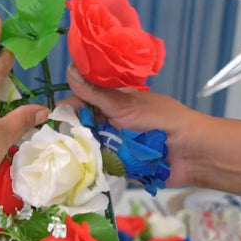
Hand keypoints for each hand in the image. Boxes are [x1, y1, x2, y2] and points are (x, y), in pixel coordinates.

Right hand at [60, 64, 208, 186]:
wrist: (189, 152)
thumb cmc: (160, 121)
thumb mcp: (124, 104)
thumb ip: (95, 92)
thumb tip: (69, 68)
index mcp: (113, 103)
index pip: (82, 102)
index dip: (67, 109)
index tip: (51, 117)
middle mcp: (112, 123)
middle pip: (81, 127)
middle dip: (69, 134)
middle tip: (52, 142)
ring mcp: (115, 146)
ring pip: (87, 148)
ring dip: (78, 153)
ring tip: (58, 159)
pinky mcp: (119, 167)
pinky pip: (99, 167)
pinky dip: (90, 169)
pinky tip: (72, 172)